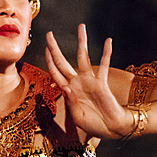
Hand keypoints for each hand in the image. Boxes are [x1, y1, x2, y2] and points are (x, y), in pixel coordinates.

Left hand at [44, 24, 132, 138]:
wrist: (111, 128)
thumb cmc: (93, 125)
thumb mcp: (77, 116)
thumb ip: (71, 101)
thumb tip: (66, 86)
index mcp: (68, 90)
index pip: (54, 72)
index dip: (48, 60)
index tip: (44, 48)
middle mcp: (77, 82)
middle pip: (62, 61)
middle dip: (55, 48)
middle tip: (49, 34)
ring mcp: (89, 80)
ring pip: (83, 56)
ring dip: (82, 42)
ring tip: (81, 27)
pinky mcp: (102, 82)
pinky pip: (104, 65)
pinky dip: (106, 53)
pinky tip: (108, 41)